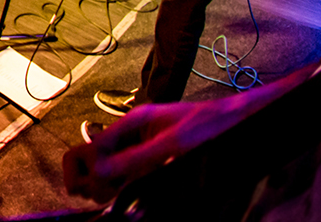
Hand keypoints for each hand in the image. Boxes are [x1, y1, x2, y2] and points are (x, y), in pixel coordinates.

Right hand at [61, 100, 224, 201]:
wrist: (236, 121)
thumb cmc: (209, 125)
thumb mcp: (172, 143)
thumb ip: (136, 158)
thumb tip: (100, 172)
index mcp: (132, 122)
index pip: (91, 146)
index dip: (84, 169)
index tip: (87, 189)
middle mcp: (133, 135)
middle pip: (91, 156)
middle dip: (88, 177)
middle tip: (98, 195)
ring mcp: (142, 149)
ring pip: (107, 169)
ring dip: (105, 185)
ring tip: (117, 198)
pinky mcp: (153, 162)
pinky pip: (127, 176)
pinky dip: (123, 187)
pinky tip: (132, 195)